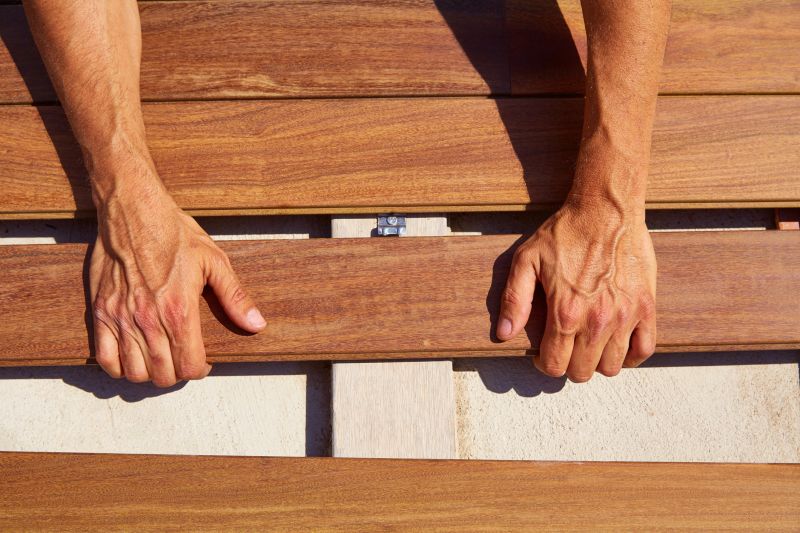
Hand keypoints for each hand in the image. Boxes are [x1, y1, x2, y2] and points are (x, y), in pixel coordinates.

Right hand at [89, 180, 265, 386]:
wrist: (133, 211)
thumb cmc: (174, 233)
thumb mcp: (214, 261)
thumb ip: (235, 297)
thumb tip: (256, 324)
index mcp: (178, 311)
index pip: (188, 366)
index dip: (200, 370)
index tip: (203, 361)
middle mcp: (147, 320)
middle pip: (162, 375)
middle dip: (177, 373)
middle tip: (182, 358)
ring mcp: (121, 318)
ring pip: (134, 372)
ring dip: (150, 373)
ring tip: (160, 358)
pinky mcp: (101, 312)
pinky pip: (104, 357)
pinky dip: (118, 366)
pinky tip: (131, 356)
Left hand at [496, 197, 656, 380]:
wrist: (606, 210)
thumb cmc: (565, 232)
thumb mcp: (527, 260)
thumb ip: (514, 299)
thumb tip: (504, 333)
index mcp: (565, 312)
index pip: (554, 365)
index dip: (544, 364)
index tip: (543, 353)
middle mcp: (597, 321)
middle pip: (581, 372)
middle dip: (568, 365)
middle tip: (565, 348)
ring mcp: (625, 316)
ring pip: (612, 367)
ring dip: (597, 362)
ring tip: (589, 345)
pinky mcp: (646, 307)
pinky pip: (644, 349)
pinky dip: (630, 355)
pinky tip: (617, 345)